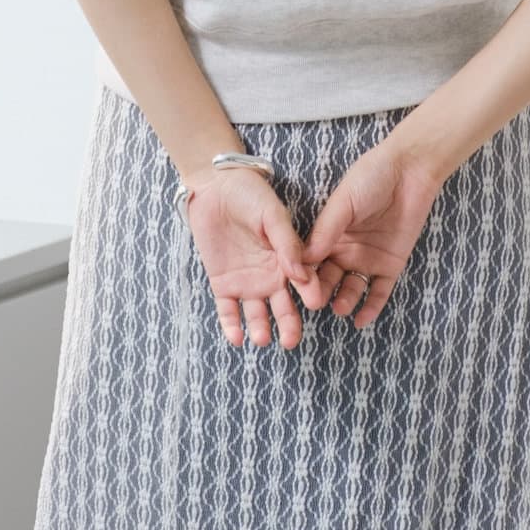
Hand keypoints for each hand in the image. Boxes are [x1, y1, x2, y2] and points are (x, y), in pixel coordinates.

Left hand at [182, 162, 319, 349]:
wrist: (214, 188)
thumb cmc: (249, 195)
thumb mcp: (272, 214)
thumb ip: (286, 242)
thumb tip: (301, 273)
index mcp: (287, 258)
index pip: (303, 282)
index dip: (310, 293)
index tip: (315, 303)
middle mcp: (270, 276)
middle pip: (283, 307)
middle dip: (288, 325)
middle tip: (290, 341)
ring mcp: (246, 282)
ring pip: (257, 313)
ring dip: (260, 328)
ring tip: (261, 338)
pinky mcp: (222, 284)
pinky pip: (228, 310)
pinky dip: (231, 325)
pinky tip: (236, 338)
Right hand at [299, 135, 441, 328]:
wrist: (410, 171)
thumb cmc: (371, 178)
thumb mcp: (342, 203)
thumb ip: (325, 231)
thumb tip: (302, 259)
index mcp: (328, 234)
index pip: (310, 261)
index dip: (303, 275)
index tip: (295, 288)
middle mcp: (344, 250)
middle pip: (328, 278)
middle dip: (320, 292)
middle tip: (315, 303)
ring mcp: (367, 259)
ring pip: (351, 288)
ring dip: (344, 300)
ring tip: (340, 307)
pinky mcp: (390, 265)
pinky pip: (379, 291)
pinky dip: (371, 307)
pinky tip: (361, 320)